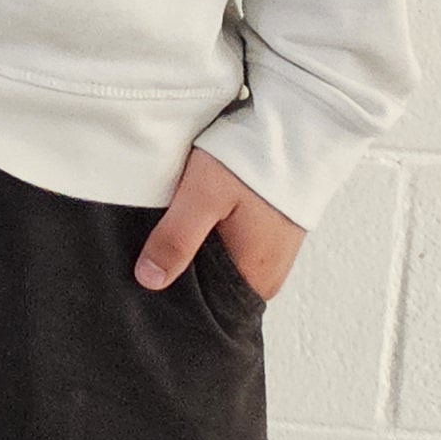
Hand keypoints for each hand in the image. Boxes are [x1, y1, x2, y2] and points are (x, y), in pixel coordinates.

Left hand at [136, 147, 303, 301]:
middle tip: (143, 256)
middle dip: (178, 275)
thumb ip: (177, 238)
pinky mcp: (266, 236)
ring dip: (192, 254)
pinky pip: (229, 250)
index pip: (205, 307)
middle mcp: (265, 276)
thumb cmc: (253, 162)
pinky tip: (187, 223)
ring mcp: (268, 256)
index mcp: (254, 278)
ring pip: (218, 267)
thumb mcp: (203, 196)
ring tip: (162, 238)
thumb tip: (148, 281)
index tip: (141, 282)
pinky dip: (206, 240)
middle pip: (210, 288)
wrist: (299, 132)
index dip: (171, 295)